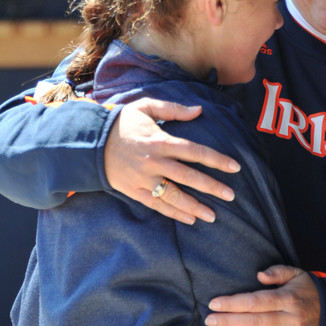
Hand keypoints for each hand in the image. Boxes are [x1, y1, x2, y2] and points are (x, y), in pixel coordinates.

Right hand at [104, 98, 240, 224]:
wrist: (89, 141)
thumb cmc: (122, 122)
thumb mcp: (145, 107)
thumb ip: (173, 109)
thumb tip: (199, 110)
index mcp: (160, 141)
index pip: (194, 151)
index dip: (216, 159)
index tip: (235, 167)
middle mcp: (153, 162)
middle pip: (188, 176)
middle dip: (211, 187)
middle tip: (231, 196)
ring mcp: (143, 179)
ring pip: (173, 196)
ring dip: (194, 206)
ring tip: (213, 215)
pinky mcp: (134, 191)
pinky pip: (157, 205)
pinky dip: (174, 213)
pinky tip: (190, 219)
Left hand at [206, 265, 320, 325]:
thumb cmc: (308, 292)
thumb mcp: (297, 274)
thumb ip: (278, 271)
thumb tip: (259, 275)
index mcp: (290, 299)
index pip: (256, 302)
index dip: (233, 303)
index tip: (214, 303)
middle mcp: (292, 319)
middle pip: (255, 322)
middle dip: (229, 321)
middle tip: (209, 320)